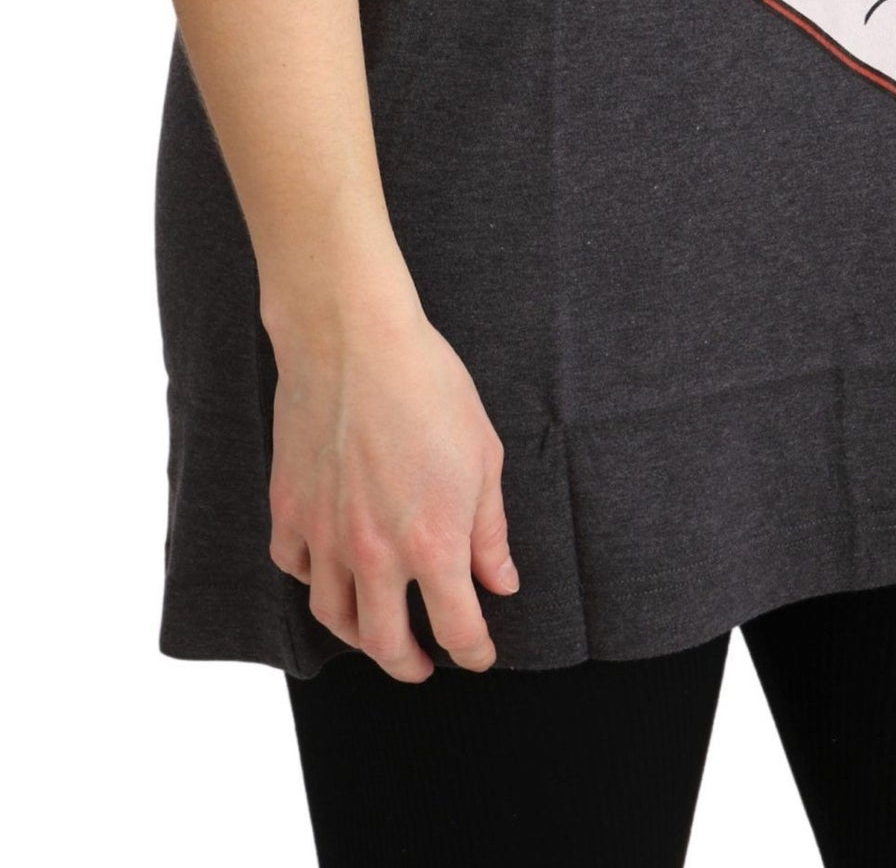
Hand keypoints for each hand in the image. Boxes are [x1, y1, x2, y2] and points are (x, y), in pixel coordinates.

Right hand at [267, 285, 516, 679]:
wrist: (352, 339)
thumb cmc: (428, 385)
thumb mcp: (483, 454)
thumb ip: (489, 530)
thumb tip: (499, 582)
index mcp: (433, 542)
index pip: (456, 629)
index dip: (473, 652)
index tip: (479, 655)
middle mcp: (375, 552)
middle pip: (386, 644)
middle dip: (410, 665)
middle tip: (422, 665)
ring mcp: (324, 534)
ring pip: (333, 616)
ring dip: (359, 636)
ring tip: (375, 632)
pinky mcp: (288, 508)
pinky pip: (294, 566)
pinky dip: (313, 580)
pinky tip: (329, 572)